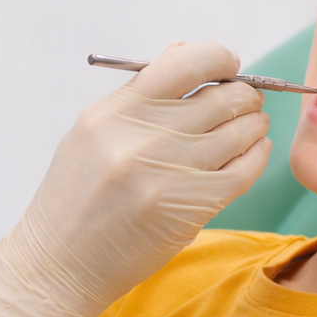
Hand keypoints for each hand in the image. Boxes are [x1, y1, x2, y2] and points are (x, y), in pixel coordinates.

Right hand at [0, 42, 270, 316]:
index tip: (227, 65)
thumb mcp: (92, 132)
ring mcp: (169, 174)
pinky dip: (257, 154)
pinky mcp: (191, 207)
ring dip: (254, 123)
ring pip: (240, 131)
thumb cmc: (75, 196)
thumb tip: (185, 52)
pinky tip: (253, 150)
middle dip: (244, 93)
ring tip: (251, 125)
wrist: (59, 264)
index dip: (218, 58)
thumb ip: (140, 94)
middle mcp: (142, 138)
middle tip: (246, 100)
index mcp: (115, 112)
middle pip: (222, 97)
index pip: (185, 63)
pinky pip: (245, 169)